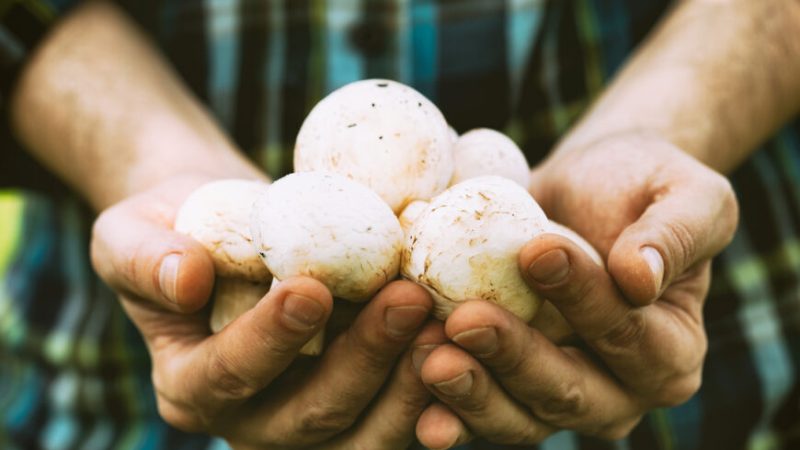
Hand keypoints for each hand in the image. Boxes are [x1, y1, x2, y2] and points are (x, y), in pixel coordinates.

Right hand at [91, 176, 440, 448]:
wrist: (229, 231)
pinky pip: (401, 416)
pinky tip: (465, 343)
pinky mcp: (360, 407)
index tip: (312, 287)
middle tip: (409, 297)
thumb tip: (185, 278)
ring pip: (366, 432)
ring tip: (448, 320)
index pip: (229, 374)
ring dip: (411, 381)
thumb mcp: (133, 231)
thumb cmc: (178, 227)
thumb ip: (144, 258)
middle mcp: (251, 421)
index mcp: (191, 387)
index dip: (270, 338)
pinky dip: (435, 388)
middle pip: (312, 414)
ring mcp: (311, 423)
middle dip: (364, 358)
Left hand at [413, 134, 738, 446]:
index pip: (629, 334)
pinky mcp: (507, 390)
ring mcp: (556, 398)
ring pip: (518, 415)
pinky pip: (478, 411)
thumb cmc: (639, 186)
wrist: (583, 190)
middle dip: (514, 358)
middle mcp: (618, 391)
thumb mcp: (687, 193)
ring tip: (429, 356)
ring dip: (471, 392)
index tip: (536, 251)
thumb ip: (678, 233)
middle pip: (568, 391)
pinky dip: (445, 407)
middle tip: (465, 321)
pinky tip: (412, 387)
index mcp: (671, 351)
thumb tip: (640, 278)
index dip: (584, 299)